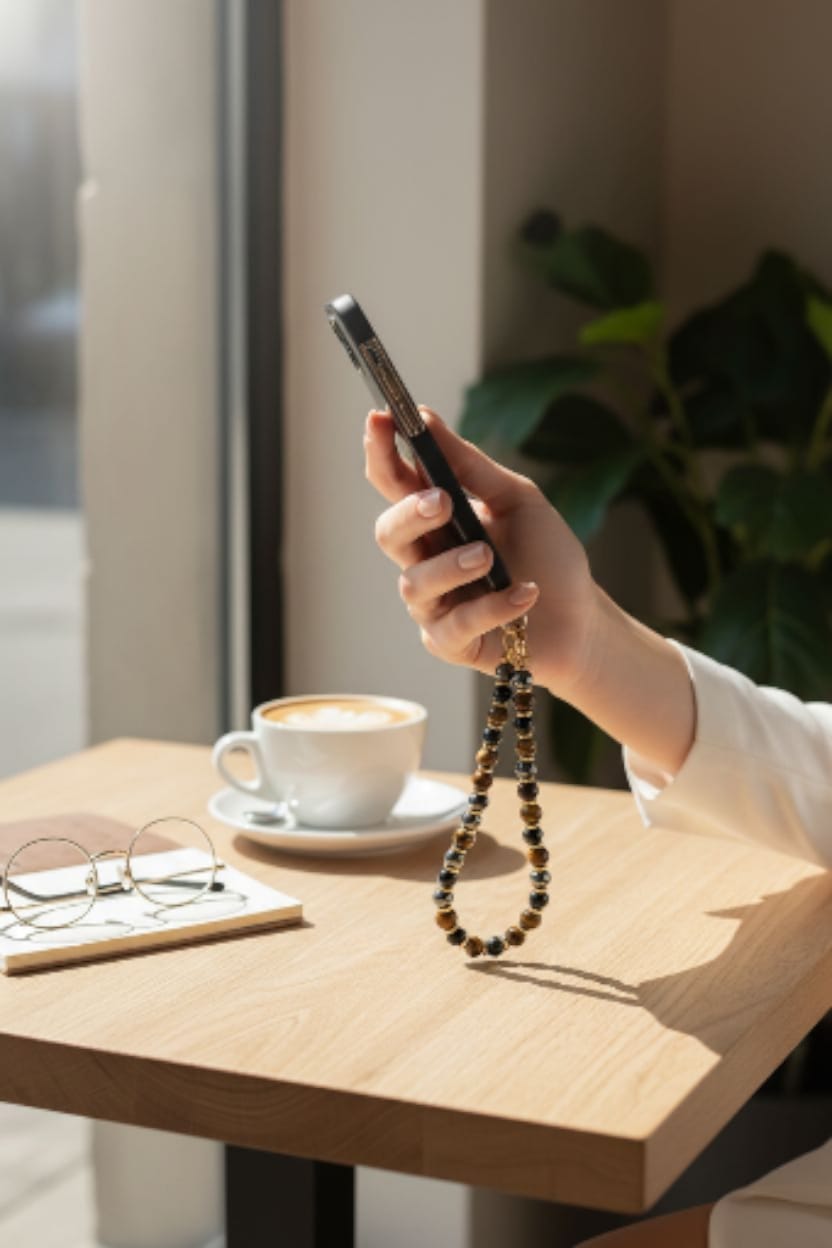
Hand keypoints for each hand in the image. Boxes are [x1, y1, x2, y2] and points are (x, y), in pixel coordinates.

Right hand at [364, 407, 600, 698]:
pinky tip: (526, 593)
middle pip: (388, 533)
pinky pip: (454, 625)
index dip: (380, 452)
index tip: (379, 419)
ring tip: (489, 558)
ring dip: (452, 566)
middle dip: (410, 515)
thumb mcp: (516, 499)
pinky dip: (492, 606)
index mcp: (436, 519)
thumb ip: (471, 466)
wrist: (581, 618)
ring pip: (414, 583)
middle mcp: (426, 558)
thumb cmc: (547, 556)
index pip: (394, 483)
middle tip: (442, 502)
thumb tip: (425, 417)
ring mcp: (434, 604)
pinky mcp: (450, 643)